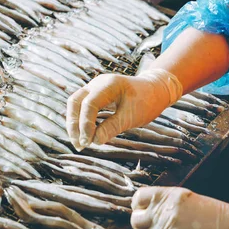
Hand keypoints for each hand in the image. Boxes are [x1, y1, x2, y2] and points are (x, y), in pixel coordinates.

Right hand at [66, 69, 182, 150]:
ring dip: (74, 124)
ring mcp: (94, 88)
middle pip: (74, 102)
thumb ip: (112, 127)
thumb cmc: (146, 102)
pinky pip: (80, 108)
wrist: (154, 91)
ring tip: (80, 144)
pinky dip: (80, 122)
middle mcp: (97, 83)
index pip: (89, 104)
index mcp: (109, 84)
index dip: (86, 124)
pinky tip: (84, 136)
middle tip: (79, 145)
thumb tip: (94, 141)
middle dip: (74, 124)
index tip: (88, 143)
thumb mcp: (132, 117)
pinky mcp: (93, 96)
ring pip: (74, 105)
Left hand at [131, 187, 228, 228]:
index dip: (139, 204)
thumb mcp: (188, 198)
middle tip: (154, 223)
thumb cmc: (214, 214)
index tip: (144, 208)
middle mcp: (165, 213)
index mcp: (169, 196)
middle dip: (142, 222)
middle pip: (136, 220)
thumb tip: (143, 207)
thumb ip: (164, 201)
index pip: (138, 198)